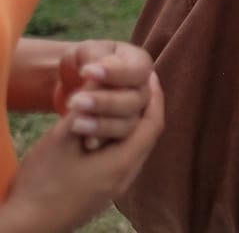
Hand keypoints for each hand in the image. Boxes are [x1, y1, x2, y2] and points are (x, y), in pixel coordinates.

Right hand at [3, 73, 162, 232]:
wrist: (27, 226)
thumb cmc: (42, 183)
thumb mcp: (61, 139)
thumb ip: (85, 110)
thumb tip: (101, 80)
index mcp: (122, 163)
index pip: (153, 124)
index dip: (155, 97)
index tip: (149, 77)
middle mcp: (126, 178)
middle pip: (147, 136)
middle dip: (145, 108)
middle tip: (137, 86)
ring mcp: (116, 188)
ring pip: (135, 148)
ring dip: (131, 124)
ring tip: (121, 103)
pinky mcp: (103, 192)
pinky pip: (122, 159)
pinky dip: (119, 140)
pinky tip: (103, 130)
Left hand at [51, 40, 155, 149]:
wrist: (72, 82)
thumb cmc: (83, 61)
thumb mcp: (87, 51)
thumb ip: (96, 56)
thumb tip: (102, 66)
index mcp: (140, 64)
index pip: (138, 71)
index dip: (115, 73)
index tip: (86, 72)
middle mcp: (144, 90)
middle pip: (135, 101)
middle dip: (106, 102)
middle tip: (76, 102)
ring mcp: (135, 113)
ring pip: (130, 124)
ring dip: (103, 125)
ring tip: (75, 124)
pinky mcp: (122, 134)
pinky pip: (119, 143)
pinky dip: (102, 142)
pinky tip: (86, 142)